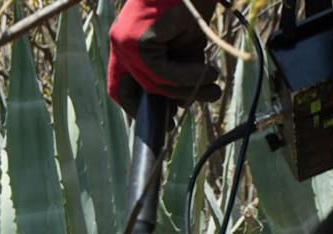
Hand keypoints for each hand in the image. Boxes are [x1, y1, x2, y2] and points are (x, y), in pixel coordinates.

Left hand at [107, 0, 222, 112]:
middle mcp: (120, 43)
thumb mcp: (184, 45)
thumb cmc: (192, 4)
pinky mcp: (137, 39)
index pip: (121, 86)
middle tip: (173, 123)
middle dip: (156, 108)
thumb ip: (179, 71)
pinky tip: (209, 73)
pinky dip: (187, 76)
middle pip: (132, 91)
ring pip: (151, 83)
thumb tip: (183, 102)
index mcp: (126, 44)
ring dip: (185, 90)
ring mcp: (125, 41)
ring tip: (212, 87)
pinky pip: (160, 72)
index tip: (157, 120)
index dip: (136, 108)